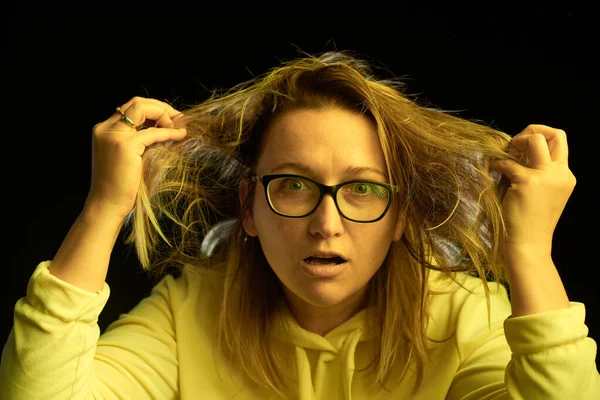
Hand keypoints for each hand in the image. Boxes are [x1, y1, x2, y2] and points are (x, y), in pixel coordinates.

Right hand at [85, 97, 186, 218]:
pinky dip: (169, 132)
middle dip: (161, 107)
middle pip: (137, 102)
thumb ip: (137, 140)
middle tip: (178, 118)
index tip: (170, 118)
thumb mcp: (126, 156)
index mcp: (104, 129)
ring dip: (165, 115)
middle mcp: (106, 128)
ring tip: (179, 126)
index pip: (131, 107)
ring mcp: (113, 135)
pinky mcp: (125, 145)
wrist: (106, 205)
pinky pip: (153, 132)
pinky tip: (180, 135)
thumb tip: (163, 129)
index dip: (153, 109)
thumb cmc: (119, 186)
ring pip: (143, 108)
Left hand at [490, 124, 575, 255]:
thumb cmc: (527, 222)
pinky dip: (497, 164)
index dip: (540, 137)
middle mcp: (561, 174)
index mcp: (565, 176)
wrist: (528, 246)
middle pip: (555, 134)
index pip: (560, 142)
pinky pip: (508, 162)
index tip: (521, 147)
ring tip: (504, 156)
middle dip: (532, 131)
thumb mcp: (537, 192)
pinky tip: (492, 170)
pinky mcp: (528, 183)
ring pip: (535, 140)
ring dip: (517, 142)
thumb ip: (532, 171)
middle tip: (513, 145)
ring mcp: (546, 177)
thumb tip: (513, 149)